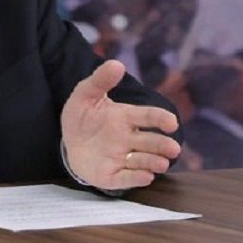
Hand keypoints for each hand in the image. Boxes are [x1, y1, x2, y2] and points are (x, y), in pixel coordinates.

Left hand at [61, 60, 180, 190]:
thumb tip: (116, 64)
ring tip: (162, 163)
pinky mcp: (112, 175)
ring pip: (142, 161)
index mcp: (125, 117)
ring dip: (153, 162)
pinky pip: (125, 178)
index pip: (147, 116)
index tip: (172, 122)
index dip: (160, 118)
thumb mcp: (86, 94)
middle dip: (162, 145)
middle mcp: (128, 139)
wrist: (69, 140)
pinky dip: (135, 178)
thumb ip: (100, 80)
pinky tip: (145, 177)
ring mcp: (121, 158)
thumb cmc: (83, 116)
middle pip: (149, 142)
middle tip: (173, 148)